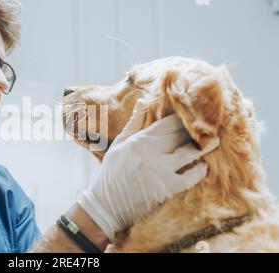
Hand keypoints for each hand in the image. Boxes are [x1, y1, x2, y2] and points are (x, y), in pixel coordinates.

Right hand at [78, 100, 219, 240]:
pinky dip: (200, 170)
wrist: (107, 206)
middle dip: (196, 131)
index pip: (168, 123)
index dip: (183, 118)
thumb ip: (133, 124)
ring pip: (190, 152)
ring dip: (202, 147)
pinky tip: (202, 166)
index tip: (193, 115)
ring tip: (212, 142)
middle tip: (209, 128)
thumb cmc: (111, 174)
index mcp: (138, 141)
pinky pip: (192, 176)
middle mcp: (151, 153)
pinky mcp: (168, 188)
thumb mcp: (117, 146)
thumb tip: (143, 101)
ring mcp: (161, 170)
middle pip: (182, 135)